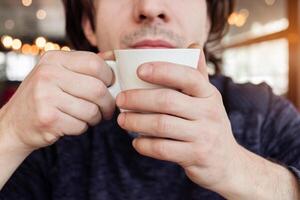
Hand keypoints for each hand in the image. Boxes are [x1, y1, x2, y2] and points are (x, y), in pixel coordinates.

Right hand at [0, 50, 114, 151]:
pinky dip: (83, 128)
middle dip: (108, 103)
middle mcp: (48, 74)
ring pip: (92, 110)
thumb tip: (114, 57)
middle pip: (98, 89)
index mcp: (55, 59)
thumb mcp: (59, 73)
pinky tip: (73, 123)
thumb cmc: (45, 96)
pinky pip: (81, 125)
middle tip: (107, 109)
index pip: (95, 63)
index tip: (109, 86)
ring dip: (96, 118)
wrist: (15, 123)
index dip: (109, 77)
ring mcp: (45, 96)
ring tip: (88, 117)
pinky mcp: (47, 118)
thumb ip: (84, 66)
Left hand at [116, 50, 241, 191]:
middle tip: (120, 100)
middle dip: (138, 99)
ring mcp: (203, 136)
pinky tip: (136, 142)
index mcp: (209, 94)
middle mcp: (209, 113)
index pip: (188, 76)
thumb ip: (198, 75)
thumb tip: (192, 46)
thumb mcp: (209, 99)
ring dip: (136, 122)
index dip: (163, 70)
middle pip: (167, 101)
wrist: (227, 162)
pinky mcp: (195, 156)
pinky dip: (144, 145)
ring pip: (161, 125)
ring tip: (122, 120)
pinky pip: (162, 149)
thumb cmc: (209, 124)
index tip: (139, 70)